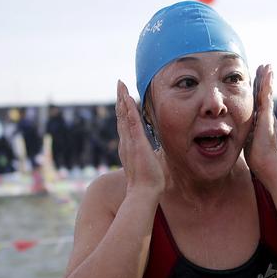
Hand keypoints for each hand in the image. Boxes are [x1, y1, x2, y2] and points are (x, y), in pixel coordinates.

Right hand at [116, 81, 163, 196]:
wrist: (144, 192)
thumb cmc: (148, 182)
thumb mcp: (149, 163)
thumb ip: (150, 155)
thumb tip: (156, 153)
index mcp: (129, 146)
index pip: (125, 124)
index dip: (124, 110)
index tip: (124, 97)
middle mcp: (126, 142)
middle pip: (121, 116)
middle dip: (120, 99)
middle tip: (119, 85)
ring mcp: (130, 142)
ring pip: (124, 116)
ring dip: (123, 100)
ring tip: (121, 86)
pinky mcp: (137, 143)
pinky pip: (132, 123)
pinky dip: (129, 110)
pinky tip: (128, 99)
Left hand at [245, 64, 276, 180]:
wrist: (268, 166)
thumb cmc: (258, 158)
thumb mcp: (249, 142)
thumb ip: (246, 135)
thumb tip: (236, 135)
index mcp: (261, 121)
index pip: (258, 101)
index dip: (257, 89)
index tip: (256, 79)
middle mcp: (267, 116)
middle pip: (264, 93)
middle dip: (263, 80)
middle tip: (264, 66)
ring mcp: (268, 115)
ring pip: (267, 92)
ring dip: (267, 78)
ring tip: (267, 65)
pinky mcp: (268, 116)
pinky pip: (267, 96)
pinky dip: (268, 84)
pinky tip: (268, 74)